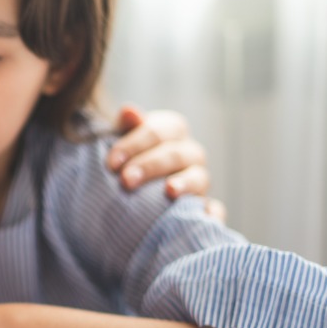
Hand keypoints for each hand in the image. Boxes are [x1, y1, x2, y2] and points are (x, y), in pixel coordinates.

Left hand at [109, 106, 226, 220]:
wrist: (135, 185)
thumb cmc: (128, 157)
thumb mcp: (123, 138)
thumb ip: (125, 126)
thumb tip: (128, 111)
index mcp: (172, 131)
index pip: (158, 132)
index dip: (134, 145)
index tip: (111, 163)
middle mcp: (190, 153)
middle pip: (176, 155)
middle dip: (150, 166)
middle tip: (126, 180)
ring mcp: (199, 178)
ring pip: (199, 178)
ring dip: (184, 184)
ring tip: (169, 191)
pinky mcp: (203, 204)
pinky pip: (215, 208)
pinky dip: (213, 212)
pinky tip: (206, 216)